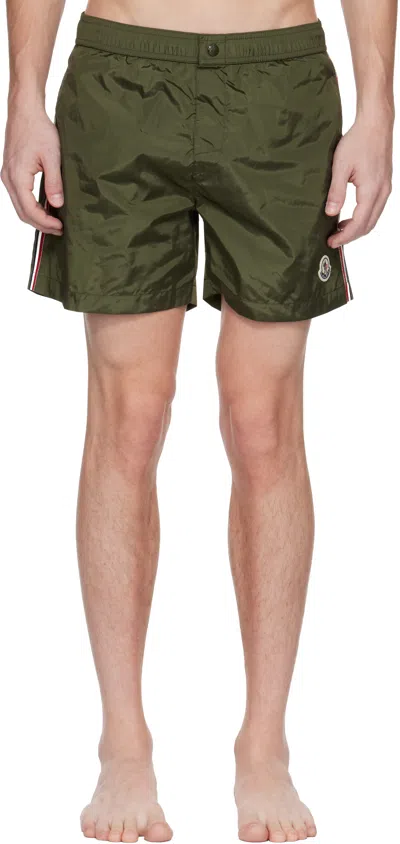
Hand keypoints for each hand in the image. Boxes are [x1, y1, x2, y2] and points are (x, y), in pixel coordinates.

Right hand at [1, 101, 63, 234]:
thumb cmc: (38, 129)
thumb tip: (57, 205)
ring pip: (20, 206)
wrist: (25, 111)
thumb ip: (54, 182)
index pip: (30, 210)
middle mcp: (8, 179)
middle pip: (23, 213)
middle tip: (59, 229)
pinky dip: (31, 206)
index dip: (45, 222)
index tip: (61, 227)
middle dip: (41, 224)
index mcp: (17, 177)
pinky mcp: (11, 173)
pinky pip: (19, 197)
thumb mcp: (52, 156)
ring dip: (36, 217)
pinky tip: (45, 208)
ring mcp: (7, 176)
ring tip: (54, 221)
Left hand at [325, 112, 392, 247]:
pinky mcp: (385, 184)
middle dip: (351, 236)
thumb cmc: (358, 140)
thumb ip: (336, 192)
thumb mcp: (340, 166)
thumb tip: (330, 213)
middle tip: (333, 240)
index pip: (359, 223)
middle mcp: (382, 192)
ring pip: (373, 218)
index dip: (344, 237)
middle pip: (368, 225)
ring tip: (339, 229)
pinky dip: (363, 217)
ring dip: (357, 227)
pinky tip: (350, 215)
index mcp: (371, 190)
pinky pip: (376, 209)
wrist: (375, 124)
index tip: (331, 242)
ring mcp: (386, 189)